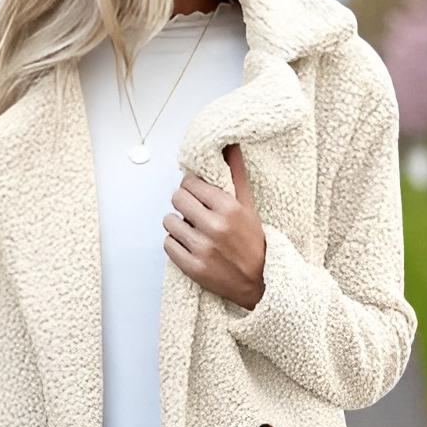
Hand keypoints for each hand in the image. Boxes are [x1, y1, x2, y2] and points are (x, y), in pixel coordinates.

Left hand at [163, 143, 265, 309]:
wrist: (259, 281)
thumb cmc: (253, 242)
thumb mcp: (248, 205)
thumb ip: (236, 174)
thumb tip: (231, 145)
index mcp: (229, 208)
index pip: (190, 183)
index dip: (192, 188)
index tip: (198, 194)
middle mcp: (214, 227)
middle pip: (177, 199)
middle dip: (184, 204)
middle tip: (194, 212)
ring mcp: (202, 248)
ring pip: (169, 221)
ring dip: (178, 224)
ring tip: (192, 229)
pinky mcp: (192, 267)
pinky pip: (168, 244)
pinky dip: (175, 243)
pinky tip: (189, 244)